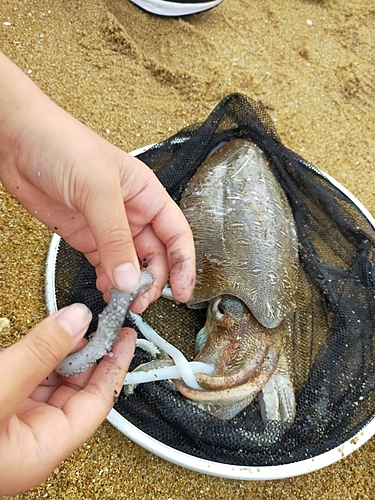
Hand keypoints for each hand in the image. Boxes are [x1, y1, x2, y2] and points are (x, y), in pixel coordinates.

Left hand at [0, 52, 195, 310]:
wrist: (15, 141)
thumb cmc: (62, 145)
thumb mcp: (97, 190)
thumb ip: (115, 237)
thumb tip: (130, 278)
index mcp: (146, 194)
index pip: (176, 234)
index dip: (184, 264)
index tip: (181, 292)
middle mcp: (132, 212)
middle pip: (155, 255)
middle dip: (152, 281)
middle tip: (140, 301)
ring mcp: (107, 227)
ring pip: (130, 264)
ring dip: (129, 286)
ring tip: (122, 302)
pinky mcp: (84, 237)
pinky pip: (104, 265)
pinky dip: (107, 282)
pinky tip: (105, 291)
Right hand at [0, 304, 136, 495]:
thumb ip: (40, 353)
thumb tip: (77, 319)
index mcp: (41, 449)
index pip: (96, 405)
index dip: (114, 367)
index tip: (125, 337)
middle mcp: (30, 439)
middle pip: (76, 392)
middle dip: (90, 355)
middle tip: (103, 323)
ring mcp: (11, 422)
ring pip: (50, 383)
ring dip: (63, 353)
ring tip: (76, 325)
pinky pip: (27, 380)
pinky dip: (38, 357)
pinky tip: (46, 338)